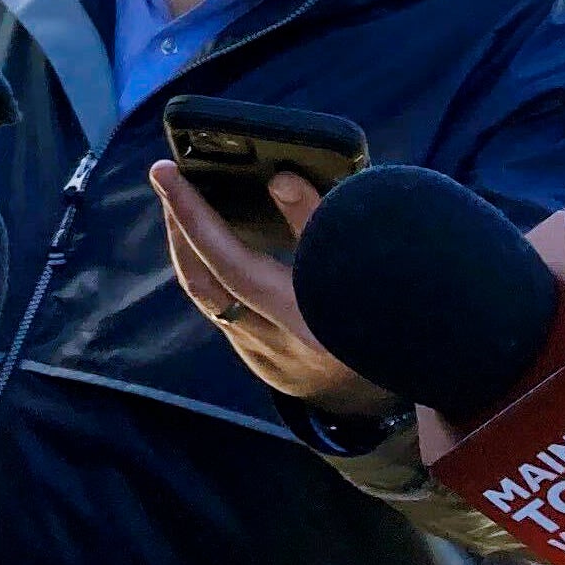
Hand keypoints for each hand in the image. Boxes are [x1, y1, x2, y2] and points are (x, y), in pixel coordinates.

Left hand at [154, 164, 391, 417]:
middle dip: (180, 228)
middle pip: (204, 283)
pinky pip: (221, 310)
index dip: (194, 216)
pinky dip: (212, 273)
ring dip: (191, 250)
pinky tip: (213, 246)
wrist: (398, 391)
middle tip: (169, 181)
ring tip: (186, 205)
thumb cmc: (392, 314)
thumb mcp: (366, 267)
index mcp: (305, 318)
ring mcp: (263, 356)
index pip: (230, 263)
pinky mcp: (259, 361)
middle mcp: (274, 342)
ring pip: (207, 298)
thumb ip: (322, 223)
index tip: (166, 173)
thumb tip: (278, 179)